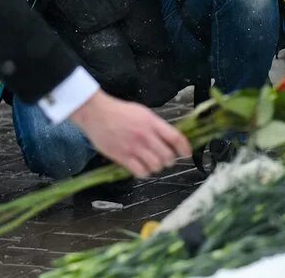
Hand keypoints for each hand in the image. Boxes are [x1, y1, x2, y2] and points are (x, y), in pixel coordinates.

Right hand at [69, 89, 190, 177]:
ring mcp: (133, 148)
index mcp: (153, 123)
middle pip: (167, 155)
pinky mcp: (121, 157)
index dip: (185, 148)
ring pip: (155, 166)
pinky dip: (144, 173)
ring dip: (157, 167)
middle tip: (167, 160)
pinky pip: (139, 171)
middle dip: (170, 160)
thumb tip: (170, 137)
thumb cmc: (120, 112)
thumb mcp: (144, 113)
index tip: (187, 154)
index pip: (175, 138)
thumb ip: (157, 126)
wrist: (97, 113)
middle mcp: (145, 136)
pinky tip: (142, 168)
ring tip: (154, 164)